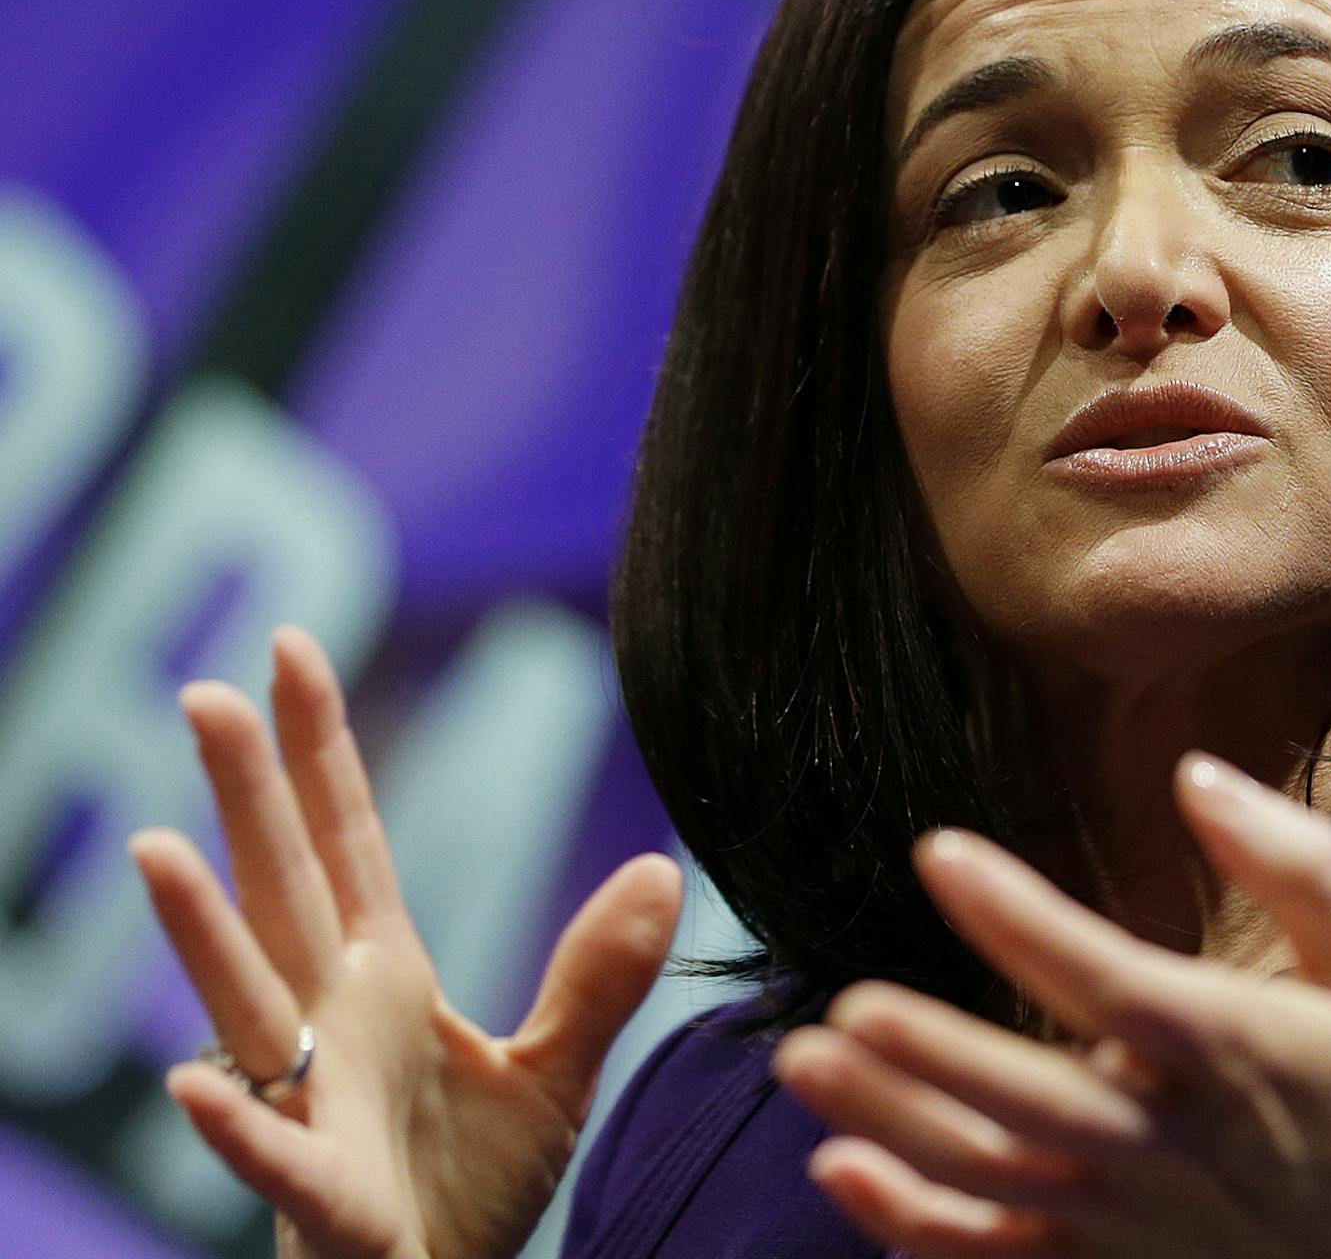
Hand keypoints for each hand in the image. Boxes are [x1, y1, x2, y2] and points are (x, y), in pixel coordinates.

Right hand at [130, 626, 682, 1258]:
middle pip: (283, 893)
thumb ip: (597, 975)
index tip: (291, 649)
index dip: (320, 751)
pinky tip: (191, 1081)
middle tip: (203, 695)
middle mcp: (332, 1026)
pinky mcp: (325, 1196)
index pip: (347, 844)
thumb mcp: (553, 1071)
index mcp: (384, 981)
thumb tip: (658, 867)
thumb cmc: (471, 1192)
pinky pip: (275, 1154)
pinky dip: (235, 1121)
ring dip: (202, 935)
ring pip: (251, 1005)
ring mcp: (314, 1105)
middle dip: (246, 800)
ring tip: (156, 850)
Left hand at [769, 751, 1330, 1257]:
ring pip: (987, 1173)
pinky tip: (840, 1173)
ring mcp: (1125, 1220)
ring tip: (804, 1064)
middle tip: (840, 1005)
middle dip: (927, 1053)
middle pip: (1025, 1095)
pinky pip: (989, 1254)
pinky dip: (909, 1225)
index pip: (1103, 975)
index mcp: (1229, 1050)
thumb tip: (1198, 772)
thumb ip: (1300, 865)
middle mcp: (1165, 1141)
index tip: (939, 852)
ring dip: (890, 1124)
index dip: (1016, 916)